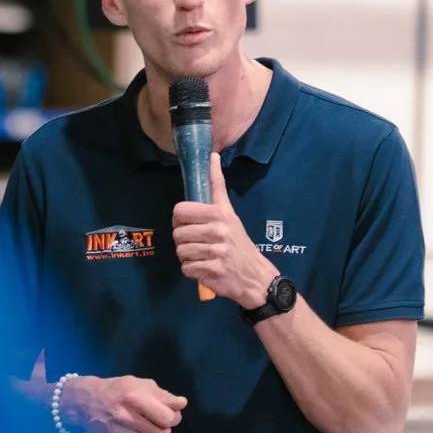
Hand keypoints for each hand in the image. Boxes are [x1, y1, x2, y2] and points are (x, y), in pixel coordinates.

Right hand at [60, 374, 186, 432]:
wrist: (86, 402)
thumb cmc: (117, 390)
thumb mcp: (140, 385)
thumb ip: (163, 395)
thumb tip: (182, 403)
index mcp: (134, 398)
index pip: (167, 418)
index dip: (173, 418)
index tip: (168, 415)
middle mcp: (125, 417)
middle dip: (163, 429)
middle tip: (155, 423)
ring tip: (147, 432)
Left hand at [173, 154, 276, 307]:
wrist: (255, 276)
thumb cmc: (239, 243)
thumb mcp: (229, 213)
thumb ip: (217, 186)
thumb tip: (212, 156)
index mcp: (219, 214)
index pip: (180, 210)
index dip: (180, 218)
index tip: (189, 223)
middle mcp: (218, 231)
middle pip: (177, 233)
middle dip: (183, 240)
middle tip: (197, 243)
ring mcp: (215, 252)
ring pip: (180, 252)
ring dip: (187, 257)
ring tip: (201, 256)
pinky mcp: (212, 271)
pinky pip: (186, 269)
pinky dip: (192, 271)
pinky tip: (204, 268)